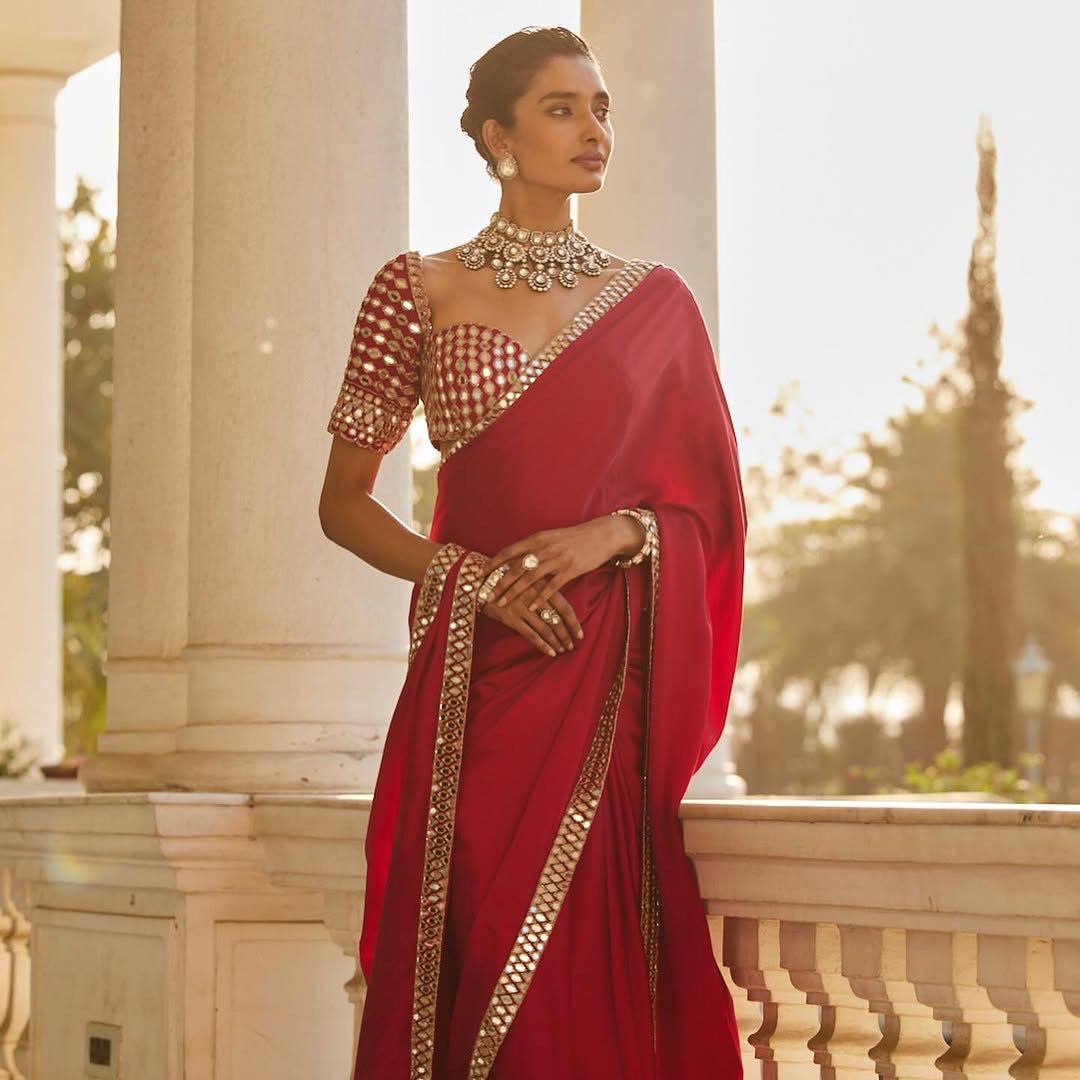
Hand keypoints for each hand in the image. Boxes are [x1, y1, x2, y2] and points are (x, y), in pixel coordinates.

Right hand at [478, 585, 580, 657]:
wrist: (478, 582)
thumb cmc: (504, 581)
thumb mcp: (525, 580)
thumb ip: (540, 591)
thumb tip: (556, 609)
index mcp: (541, 585)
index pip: (564, 606)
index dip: (574, 622)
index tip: (580, 634)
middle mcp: (534, 596)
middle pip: (557, 619)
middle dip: (566, 635)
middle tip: (572, 645)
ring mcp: (522, 607)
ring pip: (546, 628)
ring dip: (556, 641)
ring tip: (563, 649)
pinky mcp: (511, 617)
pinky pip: (530, 634)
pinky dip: (542, 645)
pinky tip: (550, 653)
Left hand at [480, 517, 633, 619]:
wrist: (602, 534)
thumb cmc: (575, 537)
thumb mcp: (552, 537)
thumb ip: (535, 546)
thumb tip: (516, 557)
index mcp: (538, 538)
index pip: (509, 551)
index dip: (494, 562)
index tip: (480, 573)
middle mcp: (544, 548)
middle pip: (516, 567)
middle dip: (499, 582)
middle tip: (487, 594)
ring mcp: (557, 559)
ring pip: (530, 578)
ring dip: (514, 592)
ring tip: (502, 603)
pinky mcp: (570, 570)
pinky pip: (551, 586)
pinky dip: (540, 598)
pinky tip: (531, 608)